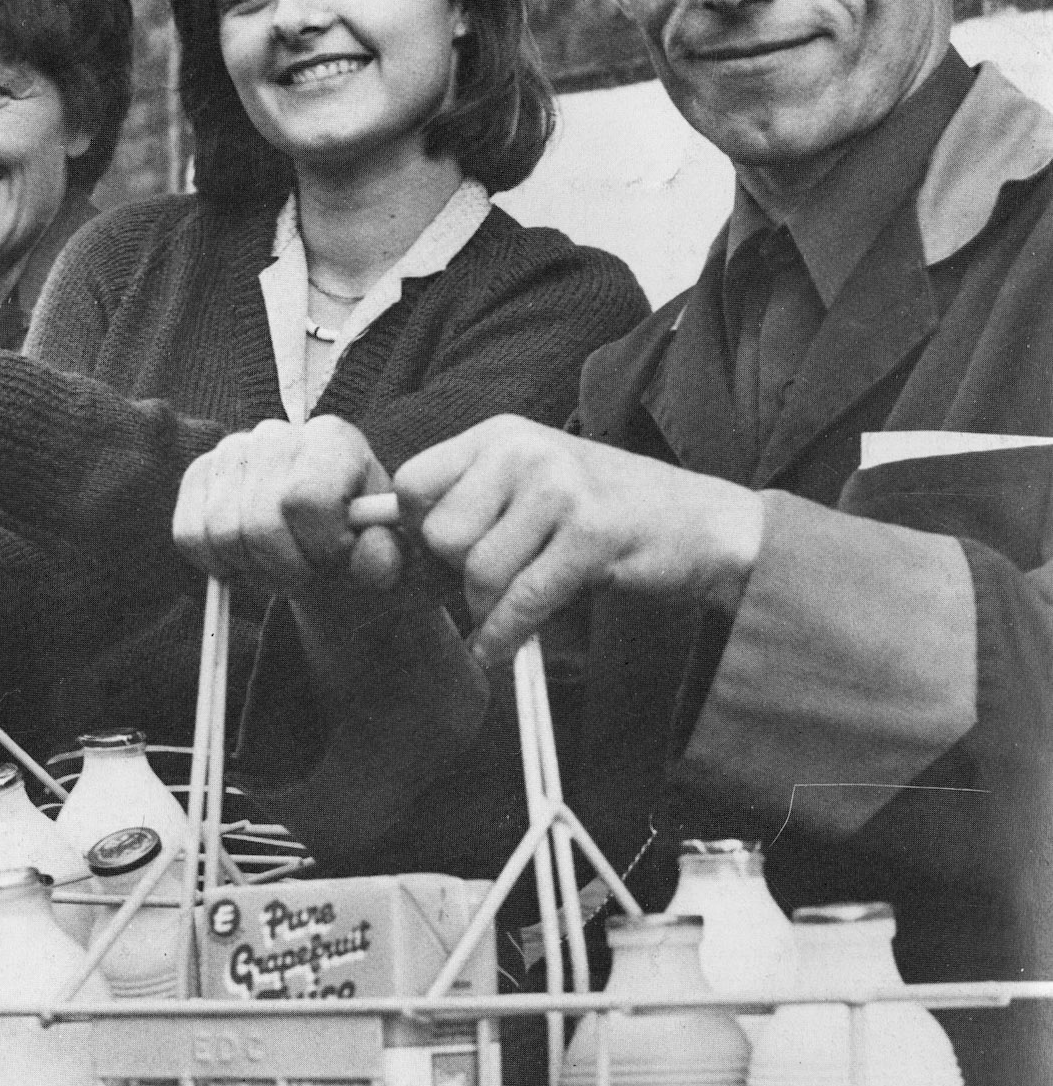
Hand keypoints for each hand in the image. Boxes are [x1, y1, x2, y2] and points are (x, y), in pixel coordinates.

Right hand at [172, 415, 403, 593]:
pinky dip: (216, 563)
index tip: (333, 560)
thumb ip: (386, 559)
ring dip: (252, 569)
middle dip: (284, 568)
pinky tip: (246, 560)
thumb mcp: (383, 557)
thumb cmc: (354, 545)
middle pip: (261, 522)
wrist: (317, 542)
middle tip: (303, 576)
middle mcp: (278, 433)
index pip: (307, 498)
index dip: (319, 547)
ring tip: (278, 568)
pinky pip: (190, 534)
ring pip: (223, 533)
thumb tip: (372, 554)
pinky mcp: (198, 474)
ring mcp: (232, 450)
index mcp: (334, 440)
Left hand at [395, 415, 764, 665]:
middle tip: (489, 585)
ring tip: (511, 609)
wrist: (702, 524)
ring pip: (478, 572)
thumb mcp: (532, 488)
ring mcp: (560, 489)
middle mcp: (525, 451)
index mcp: (501, 434)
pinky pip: (521, 601)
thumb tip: (384, 553)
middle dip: (455, 576)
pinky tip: (501, 651)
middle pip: (441, 534)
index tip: (443, 556)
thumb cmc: (607, 514)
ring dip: (488, 609)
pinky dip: (504, 636)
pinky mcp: (590, 535)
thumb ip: (468, 508)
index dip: (417, 531)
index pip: (413, 483)